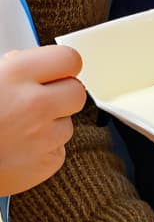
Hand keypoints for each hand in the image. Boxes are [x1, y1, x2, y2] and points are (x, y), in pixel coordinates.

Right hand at [0, 44, 86, 194]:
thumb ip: (7, 67)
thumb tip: (23, 60)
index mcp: (16, 74)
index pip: (69, 59)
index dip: (60, 65)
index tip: (53, 70)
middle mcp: (36, 105)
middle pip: (77, 92)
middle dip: (60, 94)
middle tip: (36, 99)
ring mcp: (44, 137)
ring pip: (67, 124)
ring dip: (49, 124)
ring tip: (15, 127)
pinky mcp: (47, 163)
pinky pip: (57, 149)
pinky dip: (42, 148)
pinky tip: (16, 147)